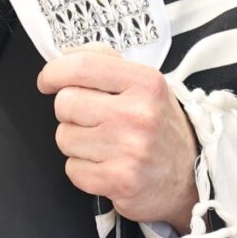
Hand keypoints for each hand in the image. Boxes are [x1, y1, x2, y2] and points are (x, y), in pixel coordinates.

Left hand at [39, 46, 199, 228]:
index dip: (54, 72)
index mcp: (145, 83)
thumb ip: (106, 62)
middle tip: (94, 121)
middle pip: (65, 103)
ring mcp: (129, 149)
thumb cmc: (160, 128)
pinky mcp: (119, 180)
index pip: (81, 66)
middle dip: (71, 113)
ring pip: (64, 137)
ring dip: (77, 143)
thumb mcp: (145, 85)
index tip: (47, 80)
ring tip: (105, 145)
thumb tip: (63, 56)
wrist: (189, 179)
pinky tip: (106, 165)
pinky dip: (83, 170)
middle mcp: (138, 114)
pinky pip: (72, 169)